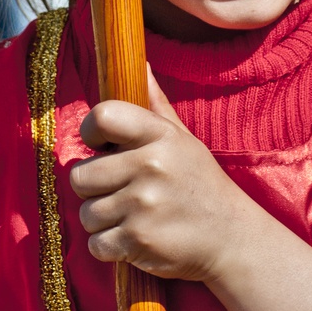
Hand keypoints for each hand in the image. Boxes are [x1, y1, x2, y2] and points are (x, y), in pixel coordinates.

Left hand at [70, 71, 254, 279]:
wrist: (231, 237)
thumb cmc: (200, 184)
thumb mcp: (183, 139)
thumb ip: (155, 104)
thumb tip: (140, 63)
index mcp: (160, 136)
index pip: (103, 115)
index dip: (90, 132)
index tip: (101, 146)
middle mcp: (150, 166)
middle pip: (81, 175)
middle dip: (94, 187)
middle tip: (121, 191)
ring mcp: (143, 205)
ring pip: (86, 213)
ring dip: (102, 220)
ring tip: (132, 216)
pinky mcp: (138, 241)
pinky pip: (95, 244)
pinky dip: (109, 246)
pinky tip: (133, 239)